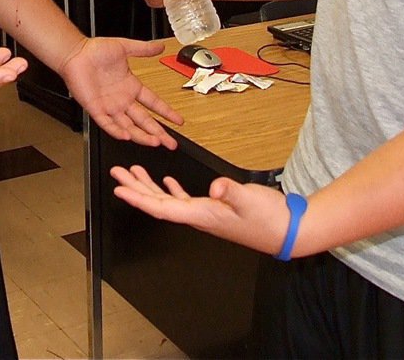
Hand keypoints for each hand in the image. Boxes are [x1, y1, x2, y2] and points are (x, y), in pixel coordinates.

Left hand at [59, 37, 182, 147]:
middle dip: (158, 132)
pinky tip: (127, 136)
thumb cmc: (96, 50)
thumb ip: (143, 49)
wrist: (75, 53)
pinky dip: (117, 131)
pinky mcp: (96, 109)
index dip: (166, 113)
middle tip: (171, 143)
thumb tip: (160, 46)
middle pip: (144, 120)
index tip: (178, 122)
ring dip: (142, 136)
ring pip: (129, 126)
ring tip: (155, 142)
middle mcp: (122, 99)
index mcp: (131, 86)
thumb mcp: (124, 47)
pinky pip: (108, 124)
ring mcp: (110, 106)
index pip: (153, 103)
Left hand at [110, 164, 291, 255]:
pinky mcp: (214, 209)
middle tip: (117, 173)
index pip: (162, 207)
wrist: (286, 231)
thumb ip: (232, 192)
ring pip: (168, 199)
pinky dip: (171, 188)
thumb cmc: (269, 218)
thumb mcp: (250, 201)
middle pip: (158, 202)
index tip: (120, 188)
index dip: (138, 198)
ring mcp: (205, 213)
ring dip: (149, 186)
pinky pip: (184, 199)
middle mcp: (198, 216)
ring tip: (133, 172)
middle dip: (135, 188)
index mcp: (202, 214)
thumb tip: (216, 187)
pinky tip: (167, 181)